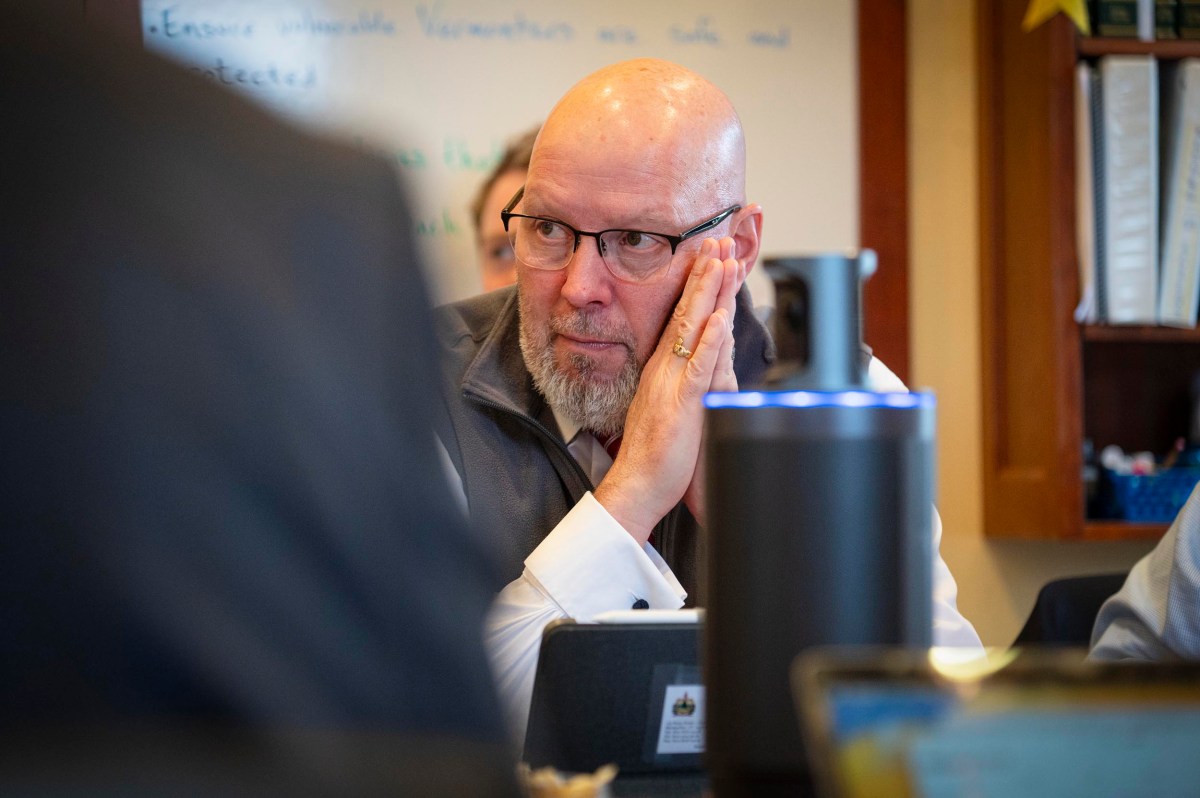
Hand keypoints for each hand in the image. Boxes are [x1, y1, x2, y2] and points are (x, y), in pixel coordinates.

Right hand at [682, 238, 741, 526]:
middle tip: (718, 239)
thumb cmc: (657, 454)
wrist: (636, 485)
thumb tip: (703, 364)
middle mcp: (667, 369)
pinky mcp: (682, 405)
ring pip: (695, 329)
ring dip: (709, 293)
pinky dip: (708, 342)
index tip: (713, 256)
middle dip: (705, 274)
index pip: (685, 317)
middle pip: (689, 312)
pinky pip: (698, 368)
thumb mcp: (672, 408)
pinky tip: (717, 318)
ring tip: (722, 261)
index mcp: (665, 369)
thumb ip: (687, 384)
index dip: (700, 285)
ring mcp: (674, 384)